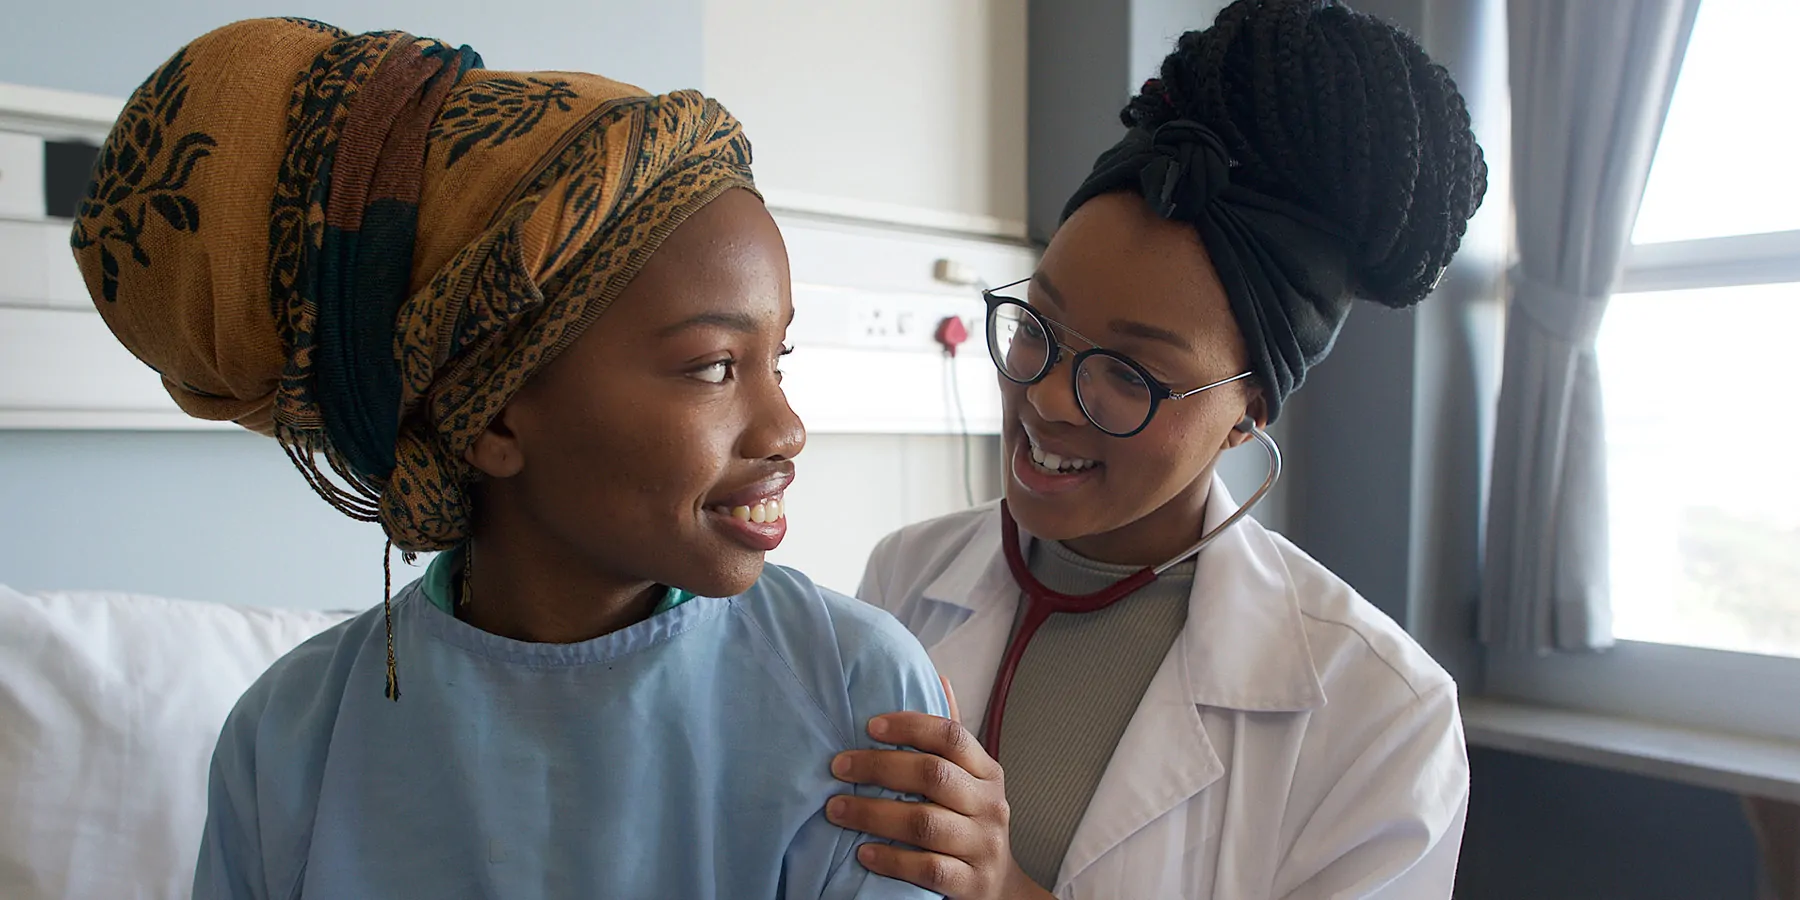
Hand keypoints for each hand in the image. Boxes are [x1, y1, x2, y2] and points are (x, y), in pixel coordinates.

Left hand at [826, 676, 1052, 899]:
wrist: (1000, 887)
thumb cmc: (972, 823)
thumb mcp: (971, 779)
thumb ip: (951, 737)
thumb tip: (938, 678)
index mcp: (987, 772)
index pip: (952, 736)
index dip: (910, 726)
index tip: (870, 725)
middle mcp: (990, 805)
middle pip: (933, 775)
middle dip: (879, 768)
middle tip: (839, 767)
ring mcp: (983, 845)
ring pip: (924, 823)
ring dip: (873, 814)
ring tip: (836, 809)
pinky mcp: (971, 883)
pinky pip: (928, 869)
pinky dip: (892, 859)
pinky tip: (863, 852)